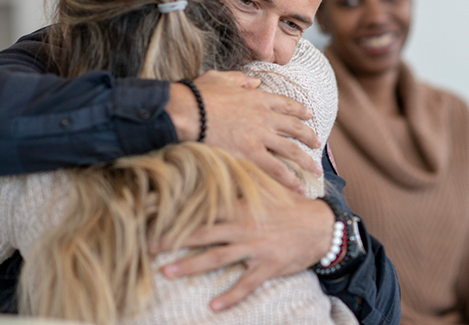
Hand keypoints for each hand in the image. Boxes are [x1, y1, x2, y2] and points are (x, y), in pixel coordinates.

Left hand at [158, 195, 334, 311]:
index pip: (203, 206)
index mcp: (241, 207)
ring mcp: (255, 248)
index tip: (153, 210)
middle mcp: (244, 227)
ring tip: (167, 273)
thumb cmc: (291, 206)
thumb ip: (244, 178)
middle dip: (173, 240)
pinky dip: (231, 296)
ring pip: (217, 258)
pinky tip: (214, 306)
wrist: (321, 226)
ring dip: (191, 266)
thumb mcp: (268, 187)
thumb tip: (221, 161)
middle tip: (147, 245)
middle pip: (203, 234)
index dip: (178, 208)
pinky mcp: (268, 266)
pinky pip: (246, 284)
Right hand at [167, 70, 320, 191]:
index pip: (286, 104)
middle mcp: (265, 117)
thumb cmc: (199, 95)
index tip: (309, 114)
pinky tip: (299, 188)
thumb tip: (256, 80)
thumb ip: (242, 80)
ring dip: (307, 162)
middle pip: (295, 128)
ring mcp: (260, 137)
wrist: (188, 111)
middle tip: (317, 143)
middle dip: (310, 137)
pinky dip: (290, 180)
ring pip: (292, 151)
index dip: (300, 110)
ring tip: (317, 171)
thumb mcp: (222, 78)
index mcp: (258, 98)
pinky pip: (276, 169)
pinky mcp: (251, 154)